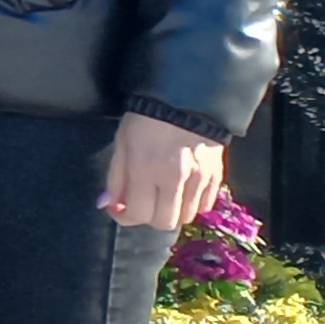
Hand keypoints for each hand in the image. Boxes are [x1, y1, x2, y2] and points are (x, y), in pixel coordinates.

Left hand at [103, 110, 228, 230]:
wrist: (185, 101)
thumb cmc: (145, 120)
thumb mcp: (122, 144)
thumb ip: (116, 178)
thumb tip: (108, 205)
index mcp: (145, 169)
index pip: (138, 214)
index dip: (125, 217)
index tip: (120, 209)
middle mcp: (174, 179)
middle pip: (164, 222)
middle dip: (149, 217)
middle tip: (143, 203)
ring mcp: (199, 179)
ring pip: (187, 217)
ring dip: (172, 213)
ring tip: (163, 196)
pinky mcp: (216, 176)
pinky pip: (206, 206)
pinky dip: (193, 205)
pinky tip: (184, 191)